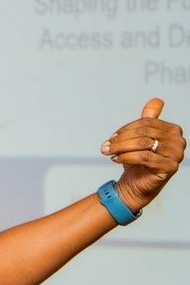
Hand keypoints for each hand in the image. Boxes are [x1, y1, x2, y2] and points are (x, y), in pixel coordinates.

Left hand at [102, 98, 184, 212]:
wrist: (136, 184)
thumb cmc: (138, 160)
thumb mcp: (141, 137)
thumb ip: (149, 119)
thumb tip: (157, 99)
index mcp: (173, 130)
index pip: (146, 123)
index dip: (126, 129)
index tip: (111, 137)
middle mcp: (179, 141)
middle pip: (144, 133)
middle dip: (121, 139)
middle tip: (105, 146)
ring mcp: (177, 155)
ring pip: (143, 144)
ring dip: (120, 148)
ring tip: (107, 152)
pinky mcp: (170, 168)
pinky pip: (144, 158)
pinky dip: (126, 157)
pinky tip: (116, 159)